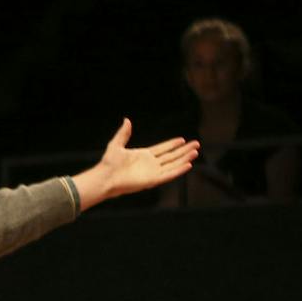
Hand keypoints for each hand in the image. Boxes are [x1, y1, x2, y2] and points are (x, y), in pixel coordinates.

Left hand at [81, 119, 198, 206]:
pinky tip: (189, 164)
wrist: (105, 178)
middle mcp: (150, 164)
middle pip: (171, 156)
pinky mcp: (153, 180)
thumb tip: (126, 120)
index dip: (172, 144)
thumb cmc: (108, 164)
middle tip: (196, 144)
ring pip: (173, 164)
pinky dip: (179, 170)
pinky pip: (169, 175)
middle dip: (184, 150)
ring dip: (184, 158)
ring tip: (196, 152)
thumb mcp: (116, 144)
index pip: (163, 149)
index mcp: (143, 156)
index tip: (183, 140)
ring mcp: (152, 172)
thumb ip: (123, 133)